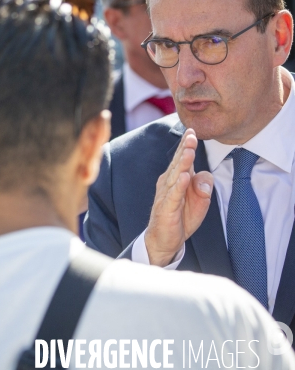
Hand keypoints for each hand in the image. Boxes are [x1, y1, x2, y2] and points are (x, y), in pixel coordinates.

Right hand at [144, 129, 213, 265]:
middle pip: (177, 163)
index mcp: (175, 178)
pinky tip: (184, 177)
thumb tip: (202, 176)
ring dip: (182, 163)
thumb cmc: (181, 216)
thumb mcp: (200, 199)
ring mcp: (166, 195)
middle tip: (190, 135)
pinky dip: (179, 186)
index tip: (192, 130)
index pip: (181, 158)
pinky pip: (174, 196)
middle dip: (184, 148)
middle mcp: (168, 183)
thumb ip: (204, 184)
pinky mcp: (166, 208)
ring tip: (189, 150)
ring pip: (175, 176)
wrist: (164, 240)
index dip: (186, 144)